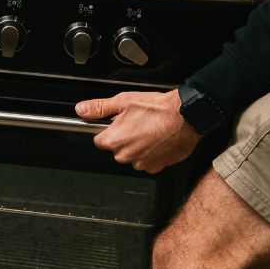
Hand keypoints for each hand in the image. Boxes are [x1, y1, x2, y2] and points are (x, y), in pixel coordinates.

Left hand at [77, 90, 200, 173]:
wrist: (187, 117)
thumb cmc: (159, 108)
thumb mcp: (125, 101)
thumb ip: (99, 107)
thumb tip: (82, 110)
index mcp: (114, 140)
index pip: (99, 139)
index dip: (108, 130)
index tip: (117, 123)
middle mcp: (125, 155)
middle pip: (116, 149)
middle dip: (124, 138)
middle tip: (137, 123)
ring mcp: (141, 163)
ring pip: (132, 155)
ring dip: (138, 146)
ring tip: (150, 130)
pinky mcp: (156, 167)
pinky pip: (147, 161)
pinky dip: (151, 153)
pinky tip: (158, 139)